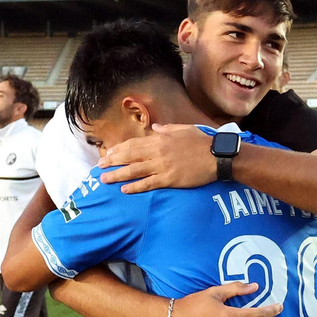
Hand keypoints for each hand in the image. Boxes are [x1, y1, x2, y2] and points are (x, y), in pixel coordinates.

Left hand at [98, 124, 214, 192]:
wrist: (217, 155)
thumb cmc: (202, 142)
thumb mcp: (183, 129)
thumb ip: (167, 128)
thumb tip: (156, 128)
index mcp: (160, 139)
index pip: (134, 144)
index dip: (119, 149)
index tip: (108, 153)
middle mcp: (158, 152)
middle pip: (129, 156)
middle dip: (112, 161)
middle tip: (99, 167)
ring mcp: (162, 166)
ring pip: (134, 171)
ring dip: (117, 175)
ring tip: (105, 179)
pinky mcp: (169, 179)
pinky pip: (148, 183)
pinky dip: (135, 187)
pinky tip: (124, 189)